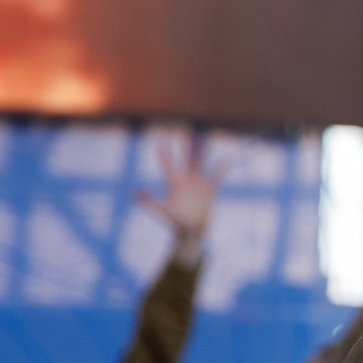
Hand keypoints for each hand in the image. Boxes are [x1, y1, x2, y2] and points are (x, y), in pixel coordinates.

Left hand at [136, 138, 225, 266]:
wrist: (191, 232)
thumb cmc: (175, 223)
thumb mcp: (162, 211)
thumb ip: (149, 201)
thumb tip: (134, 193)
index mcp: (173, 184)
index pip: (168, 165)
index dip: (165, 153)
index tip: (161, 141)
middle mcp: (186, 180)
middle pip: (186, 159)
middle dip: (185, 145)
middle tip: (185, 130)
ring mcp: (198, 184)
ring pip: (201, 162)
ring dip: (203, 150)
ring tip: (205, 137)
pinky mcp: (209, 189)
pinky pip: (217, 176)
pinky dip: (222, 169)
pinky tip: (228, 160)